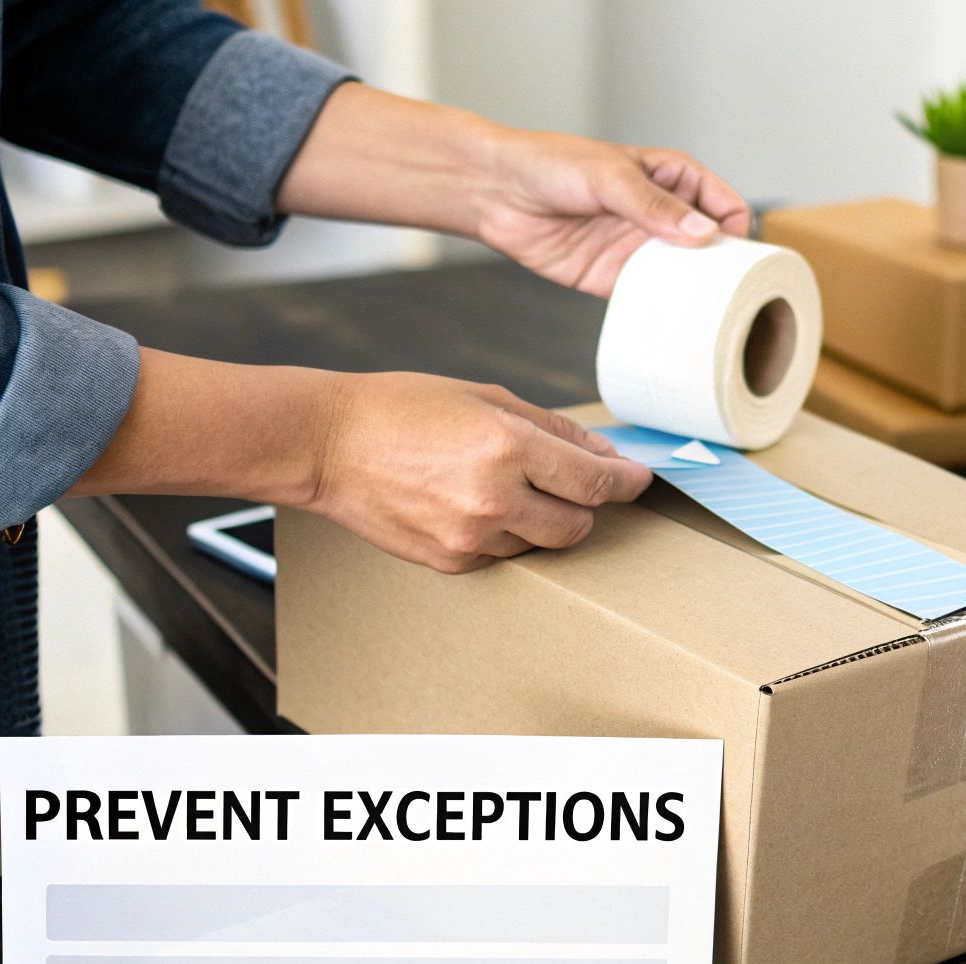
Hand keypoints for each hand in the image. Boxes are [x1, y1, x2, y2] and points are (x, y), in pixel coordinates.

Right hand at [306, 373, 652, 571]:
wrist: (327, 445)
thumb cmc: (403, 409)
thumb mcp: (485, 398)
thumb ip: (552, 429)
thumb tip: (604, 454)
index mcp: (506, 447)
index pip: (594, 481)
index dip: (625, 481)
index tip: (638, 479)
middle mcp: (493, 498)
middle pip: (577, 524)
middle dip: (585, 504)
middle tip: (570, 482)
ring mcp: (470, 537)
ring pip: (541, 543)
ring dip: (541, 519)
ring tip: (503, 485)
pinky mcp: (450, 562)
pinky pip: (503, 556)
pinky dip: (505, 534)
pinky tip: (473, 504)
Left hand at [471, 127, 752, 295]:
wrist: (495, 191)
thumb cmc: (550, 164)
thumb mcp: (609, 177)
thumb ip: (654, 206)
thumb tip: (704, 234)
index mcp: (673, 178)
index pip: (725, 205)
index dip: (736, 230)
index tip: (737, 255)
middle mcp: (663, 215)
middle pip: (711, 247)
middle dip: (723, 269)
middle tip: (729, 293)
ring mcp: (640, 248)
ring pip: (684, 276)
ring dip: (695, 294)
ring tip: (706, 315)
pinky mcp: (615, 277)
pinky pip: (649, 298)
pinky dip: (662, 310)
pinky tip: (670, 323)